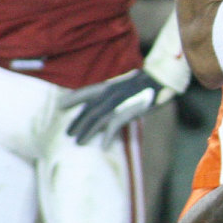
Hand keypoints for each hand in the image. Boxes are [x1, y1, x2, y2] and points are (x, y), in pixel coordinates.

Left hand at [61, 70, 176, 146]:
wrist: (162, 77)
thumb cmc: (148, 81)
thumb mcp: (128, 83)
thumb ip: (117, 92)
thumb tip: (110, 100)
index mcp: (109, 85)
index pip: (86, 91)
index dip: (72, 98)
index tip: (60, 105)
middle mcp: (110, 92)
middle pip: (88, 109)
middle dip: (77, 122)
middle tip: (68, 133)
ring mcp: (119, 101)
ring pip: (96, 118)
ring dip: (86, 131)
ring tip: (79, 142)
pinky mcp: (128, 110)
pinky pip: (114, 125)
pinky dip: (108, 136)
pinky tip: (104, 146)